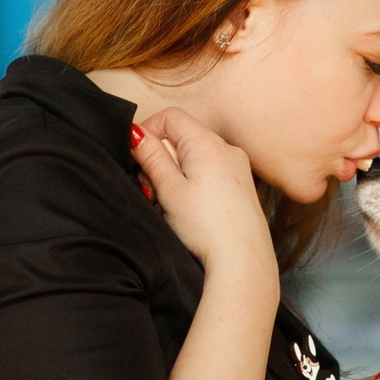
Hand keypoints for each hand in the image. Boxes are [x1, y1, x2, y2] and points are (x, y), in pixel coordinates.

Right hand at [132, 107, 274, 276]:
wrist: (243, 262)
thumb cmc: (206, 228)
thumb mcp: (169, 190)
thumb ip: (152, 157)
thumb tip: (137, 134)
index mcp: (208, 143)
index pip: (171, 117)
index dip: (149, 131)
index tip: (137, 157)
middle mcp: (228, 150)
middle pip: (183, 138)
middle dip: (161, 158)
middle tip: (151, 189)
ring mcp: (239, 168)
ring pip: (195, 158)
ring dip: (176, 174)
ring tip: (170, 205)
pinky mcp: (243, 188)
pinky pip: (211, 174)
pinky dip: (194, 184)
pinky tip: (189, 211)